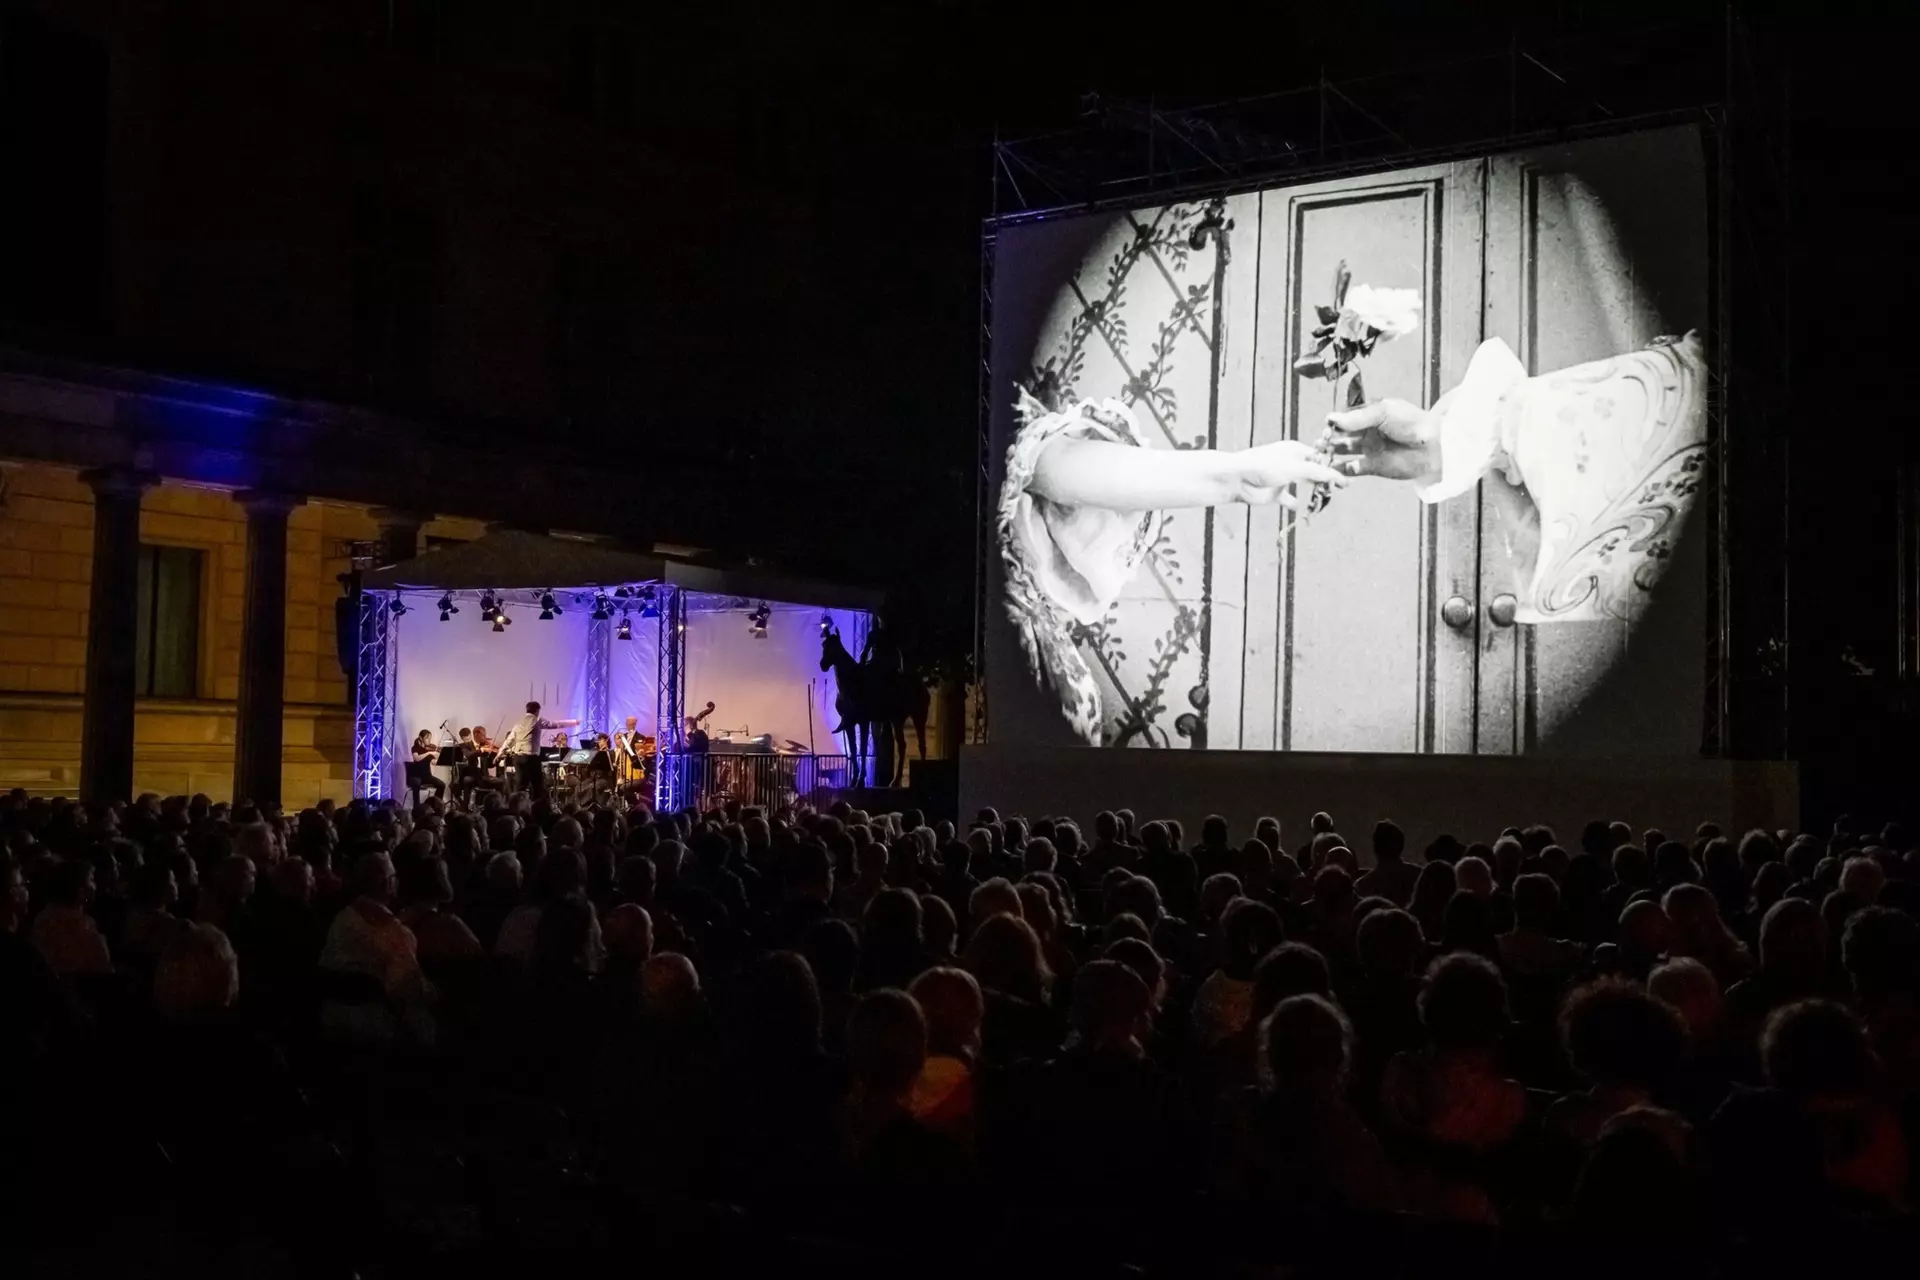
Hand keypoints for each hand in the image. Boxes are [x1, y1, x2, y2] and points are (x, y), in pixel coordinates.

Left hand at [1228, 440, 1347, 507]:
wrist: (1237, 479)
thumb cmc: (1265, 466)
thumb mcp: (1295, 468)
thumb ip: (1317, 473)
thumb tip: (1339, 477)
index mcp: (1296, 450)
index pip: (1319, 458)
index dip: (1331, 467)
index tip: (1345, 479)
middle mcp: (1291, 463)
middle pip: (1313, 471)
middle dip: (1325, 479)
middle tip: (1340, 489)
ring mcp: (1283, 478)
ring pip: (1304, 485)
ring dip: (1314, 491)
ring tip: (1327, 497)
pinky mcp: (1275, 494)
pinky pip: (1288, 499)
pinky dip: (1295, 504)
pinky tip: (1303, 508)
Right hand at [1320, 392, 1449, 483]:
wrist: (1432, 445)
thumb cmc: (1411, 423)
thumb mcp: (1383, 412)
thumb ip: (1358, 417)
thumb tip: (1332, 419)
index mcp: (1368, 416)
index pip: (1344, 419)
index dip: (1333, 424)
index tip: (1327, 427)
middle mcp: (1365, 433)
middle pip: (1340, 437)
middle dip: (1328, 440)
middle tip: (1321, 443)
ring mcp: (1367, 450)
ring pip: (1342, 453)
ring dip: (1331, 455)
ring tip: (1322, 456)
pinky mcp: (1371, 467)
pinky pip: (1351, 470)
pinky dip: (1341, 471)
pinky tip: (1335, 470)